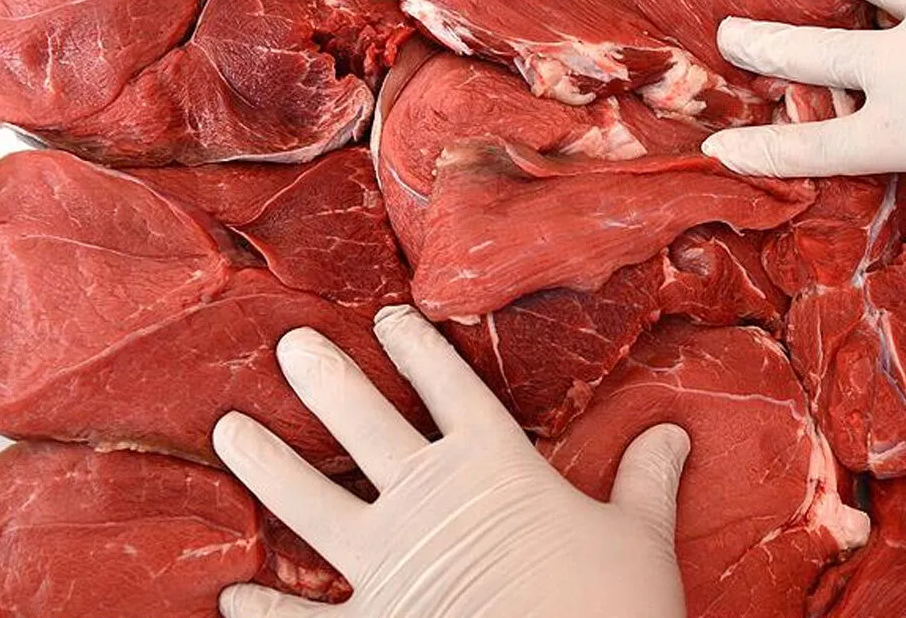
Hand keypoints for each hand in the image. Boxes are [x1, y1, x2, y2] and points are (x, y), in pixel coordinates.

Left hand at [211, 305, 690, 617]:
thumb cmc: (609, 607)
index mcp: (493, 467)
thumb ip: (646, 481)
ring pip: (311, 502)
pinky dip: (269, 610)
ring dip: (268, 467)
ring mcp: (388, 565)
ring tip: (230, 430)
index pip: (451, 388)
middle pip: (365, 425)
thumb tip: (675, 433)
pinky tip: (233, 597)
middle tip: (289, 346)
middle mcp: (427, 501)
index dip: (420, 349)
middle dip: (326, 381)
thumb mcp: (640, 538)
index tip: (390, 317)